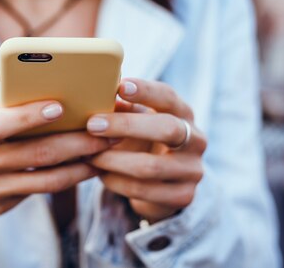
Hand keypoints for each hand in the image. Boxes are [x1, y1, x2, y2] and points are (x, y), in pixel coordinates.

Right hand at [0, 100, 112, 258]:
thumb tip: (42, 91)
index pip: (1, 124)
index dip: (29, 116)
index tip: (60, 105)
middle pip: (37, 154)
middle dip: (78, 142)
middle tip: (108, 129)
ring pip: (46, 179)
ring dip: (81, 164)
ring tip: (107, 150)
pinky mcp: (0, 206)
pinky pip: (40, 191)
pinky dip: (66, 178)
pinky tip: (86, 166)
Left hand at [86, 78, 206, 222]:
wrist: (163, 183)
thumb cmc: (142, 140)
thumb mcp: (136, 120)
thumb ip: (123, 109)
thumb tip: (96, 94)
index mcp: (184, 113)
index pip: (169, 97)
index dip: (146, 91)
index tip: (121, 87)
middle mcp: (196, 140)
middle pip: (167, 129)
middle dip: (126, 126)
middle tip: (92, 124)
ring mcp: (192, 170)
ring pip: (150, 165)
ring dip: (113, 159)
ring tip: (88, 154)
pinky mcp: (183, 196)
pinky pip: (143, 190)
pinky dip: (116, 182)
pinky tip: (100, 174)